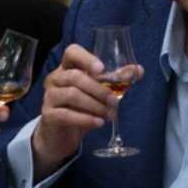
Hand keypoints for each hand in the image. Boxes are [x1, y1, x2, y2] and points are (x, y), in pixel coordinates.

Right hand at [31, 44, 143, 171]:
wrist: (61, 135)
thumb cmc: (80, 109)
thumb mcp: (97, 94)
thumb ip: (115, 80)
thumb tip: (138, 70)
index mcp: (67, 68)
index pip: (72, 52)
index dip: (87, 58)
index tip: (102, 69)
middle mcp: (55, 79)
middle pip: (75, 76)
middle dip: (99, 89)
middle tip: (114, 102)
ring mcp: (49, 96)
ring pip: (72, 95)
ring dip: (95, 105)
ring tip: (109, 115)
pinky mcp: (48, 115)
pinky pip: (66, 114)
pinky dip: (85, 119)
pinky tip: (99, 123)